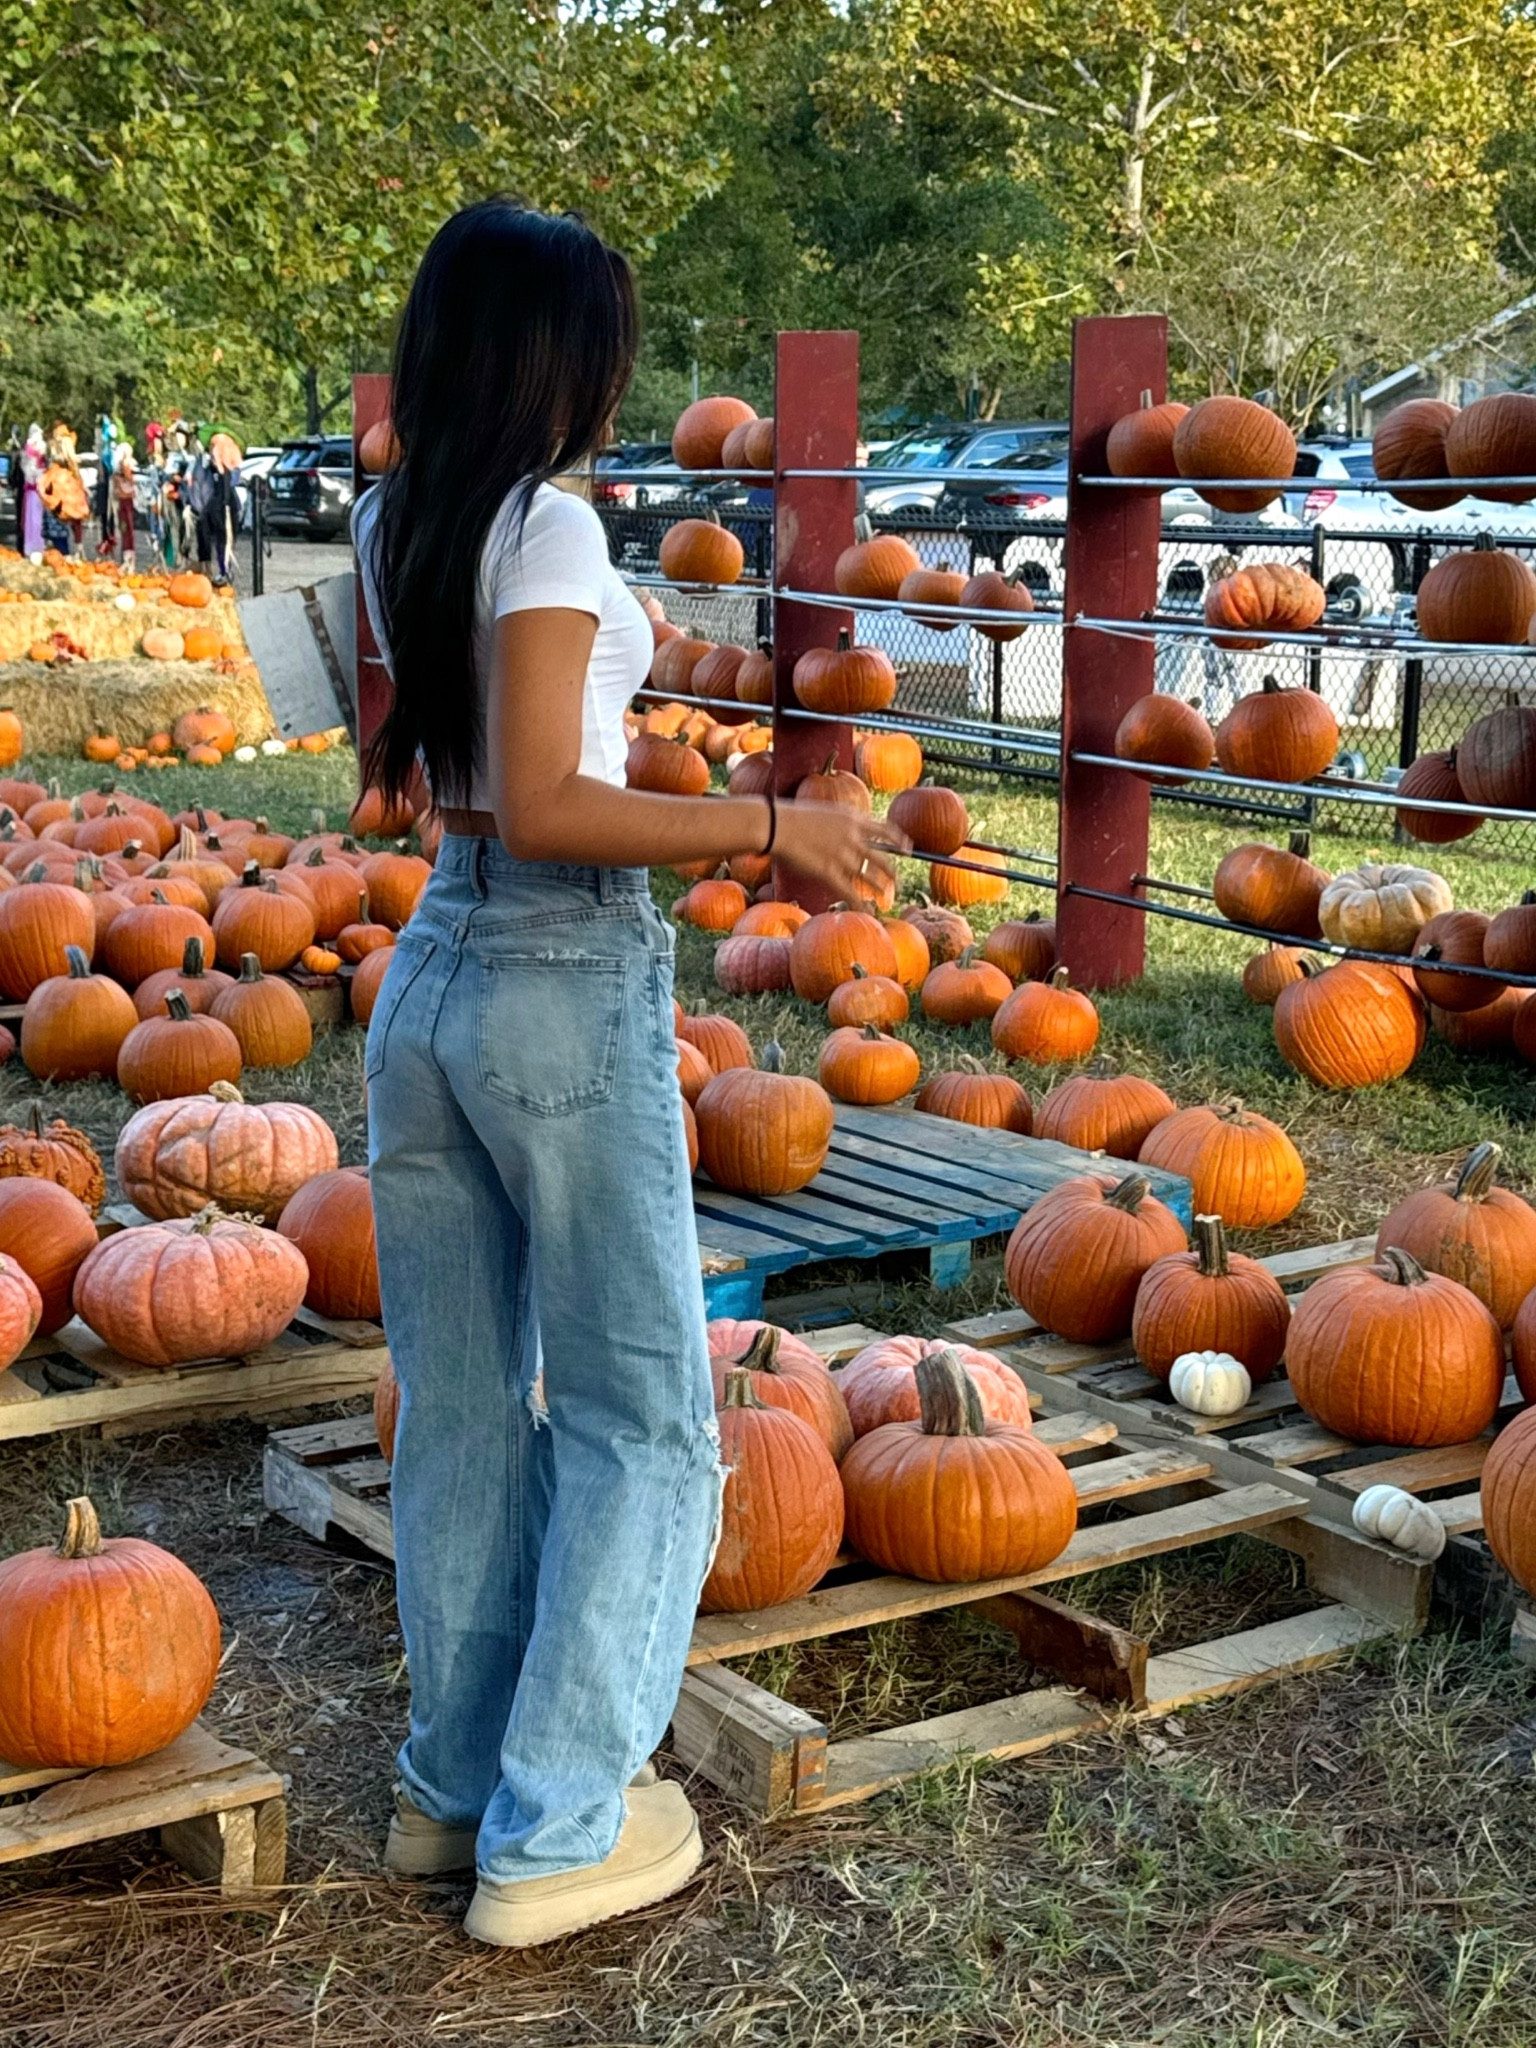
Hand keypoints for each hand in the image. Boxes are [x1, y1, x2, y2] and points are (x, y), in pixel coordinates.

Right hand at [772, 800, 909, 901]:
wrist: (778, 825)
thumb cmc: (795, 817)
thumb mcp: (827, 811)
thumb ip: (844, 822)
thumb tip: (853, 831)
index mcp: (854, 819)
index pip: (886, 830)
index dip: (900, 840)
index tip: (907, 848)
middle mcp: (853, 837)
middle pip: (881, 858)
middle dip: (892, 871)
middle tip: (896, 880)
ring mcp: (842, 856)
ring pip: (868, 876)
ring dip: (879, 888)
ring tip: (885, 896)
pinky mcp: (828, 872)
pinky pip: (850, 891)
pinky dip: (860, 903)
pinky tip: (867, 911)